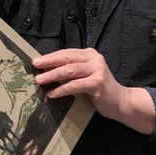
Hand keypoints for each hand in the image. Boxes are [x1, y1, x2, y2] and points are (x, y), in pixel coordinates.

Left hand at [32, 47, 155, 133]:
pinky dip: (62, 89)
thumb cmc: (99, 90)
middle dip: (48, 62)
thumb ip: (71, 71)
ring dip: (52, 75)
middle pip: (66, 58)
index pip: (66, 53)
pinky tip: (52, 93)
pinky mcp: (98, 82)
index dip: (50, 56)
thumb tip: (47, 71)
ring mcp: (97, 70)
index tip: (36, 61)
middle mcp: (94, 59)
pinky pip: (75, 85)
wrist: (120, 101)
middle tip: (35, 65)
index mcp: (89, 54)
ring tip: (40, 80)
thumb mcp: (85, 76)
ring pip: (69, 70)